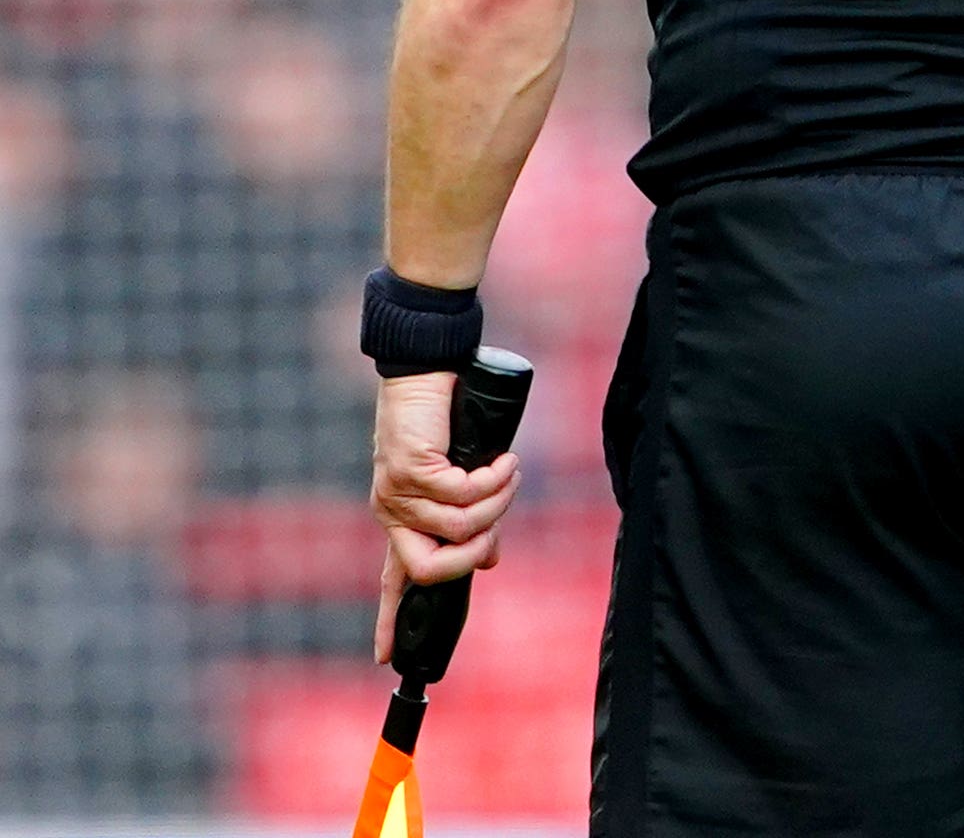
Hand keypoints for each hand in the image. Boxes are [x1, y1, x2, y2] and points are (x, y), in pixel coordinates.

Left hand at [369, 370, 519, 665]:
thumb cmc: (445, 421)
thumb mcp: (461, 476)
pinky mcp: (412, 469)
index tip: (386, 660)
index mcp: (402, 520)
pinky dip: (495, 479)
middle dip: (474, 555)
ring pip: (459, 528)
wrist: (426, 372)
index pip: (393, 580)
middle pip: (429, 569)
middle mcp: (394, 513)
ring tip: (509, 472)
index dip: (390, 620)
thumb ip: (472, 517)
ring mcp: (398, 493)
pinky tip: (503, 460)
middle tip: (499, 527)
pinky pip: (465, 494)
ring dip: (498, 502)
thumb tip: (490, 561)